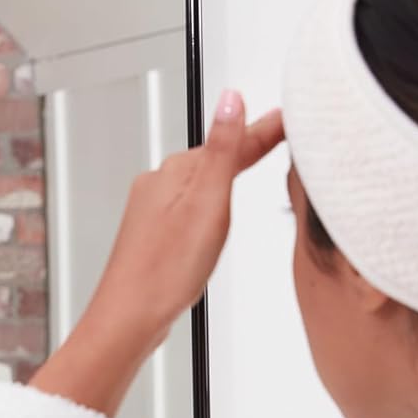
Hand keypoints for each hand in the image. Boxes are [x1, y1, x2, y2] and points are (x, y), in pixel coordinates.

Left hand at [34, 92, 284, 416]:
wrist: (128, 319)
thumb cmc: (163, 271)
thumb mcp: (206, 203)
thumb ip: (222, 150)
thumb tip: (230, 99)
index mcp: (174, 173)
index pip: (230, 142)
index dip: (264, 131)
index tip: (290, 118)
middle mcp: (159, 187)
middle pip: (214, 158)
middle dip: (245, 145)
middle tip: (276, 131)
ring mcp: (153, 213)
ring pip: (200, 184)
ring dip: (225, 173)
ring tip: (250, 159)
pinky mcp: (154, 238)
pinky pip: (190, 209)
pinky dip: (209, 202)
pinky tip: (213, 213)